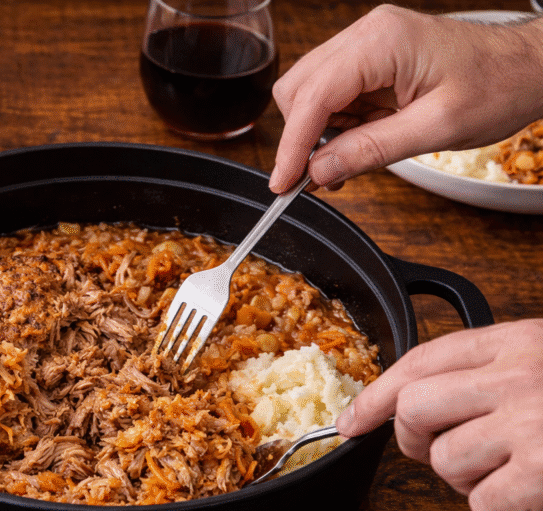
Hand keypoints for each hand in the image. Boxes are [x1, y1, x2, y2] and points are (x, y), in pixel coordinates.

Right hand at [269, 4, 542, 192]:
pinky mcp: (371, 59)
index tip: (283, 184)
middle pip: (299, 89)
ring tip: (351, 161)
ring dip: (320, 134)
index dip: (293, 144)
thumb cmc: (499, 85)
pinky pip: (333, 96)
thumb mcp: (436, 129)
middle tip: (316, 179)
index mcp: (382, 42)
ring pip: (310, 94)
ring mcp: (367, 45)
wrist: (530, 67)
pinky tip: (360, 143)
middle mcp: (366, 35)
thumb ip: (370, 150)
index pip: (314, 96)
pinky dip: (337, 127)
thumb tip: (318, 172)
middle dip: (302, 137)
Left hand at [336, 320, 542, 510]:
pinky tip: (536, 505)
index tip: (350, 421)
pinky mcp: (542, 473)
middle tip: (453, 457)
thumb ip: (494, 376)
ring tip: (519, 478)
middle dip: (416, 442)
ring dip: (474, 484)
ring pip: (444, 461)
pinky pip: (484, 506)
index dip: (376, 395)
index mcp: (520, 342)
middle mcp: (519, 377)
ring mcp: (529, 423)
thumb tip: (415, 409)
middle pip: (413, 409)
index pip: (423, 360)